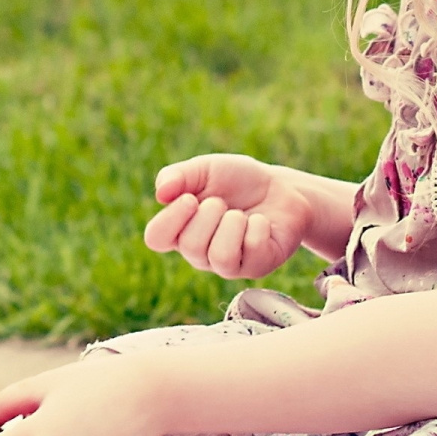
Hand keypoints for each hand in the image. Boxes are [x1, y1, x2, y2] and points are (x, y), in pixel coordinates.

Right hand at [143, 154, 314, 278]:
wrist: (281, 187)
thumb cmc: (238, 180)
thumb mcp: (205, 169)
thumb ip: (178, 176)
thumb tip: (160, 194)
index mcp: (180, 229)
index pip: (155, 238)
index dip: (170, 218)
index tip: (190, 198)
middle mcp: (200, 253)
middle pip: (190, 246)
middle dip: (210, 213)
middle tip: (223, 202)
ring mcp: (228, 265)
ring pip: (220, 256)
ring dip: (233, 224)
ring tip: (240, 214)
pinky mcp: (257, 267)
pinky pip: (252, 249)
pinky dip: (258, 225)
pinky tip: (261, 222)